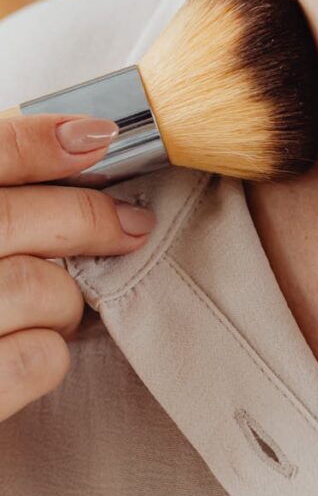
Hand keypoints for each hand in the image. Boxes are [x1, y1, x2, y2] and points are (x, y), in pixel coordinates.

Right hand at [0, 113, 156, 421]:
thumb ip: (8, 195)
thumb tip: (87, 141)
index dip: (40, 141)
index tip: (97, 138)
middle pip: (12, 218)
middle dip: (88, 218)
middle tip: (128, 226)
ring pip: (37, 287)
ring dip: (66, 298)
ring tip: (58, 306)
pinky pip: (39, 357)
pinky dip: (54, 350)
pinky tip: (39, 346)